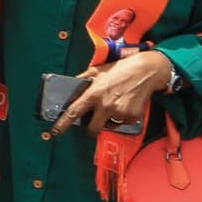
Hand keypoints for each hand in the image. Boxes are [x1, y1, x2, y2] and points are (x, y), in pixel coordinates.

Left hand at [53, 49, 173, 134]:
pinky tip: (125, 104)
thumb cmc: (121, 69)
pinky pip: (123, 123)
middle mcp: (105, 105)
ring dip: (109, 119)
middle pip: (92, 129)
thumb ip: (83, 80)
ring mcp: (119, 112)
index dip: (62, 124)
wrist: (146, 71)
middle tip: (94, 121)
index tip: (55, 132)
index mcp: (94, 93)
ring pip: (109, 125)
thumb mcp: (98, 71)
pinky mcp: (132, 116)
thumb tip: (72, 87)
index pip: (73, 112)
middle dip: (91, 128)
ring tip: (115, 103)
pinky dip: (122, 117)